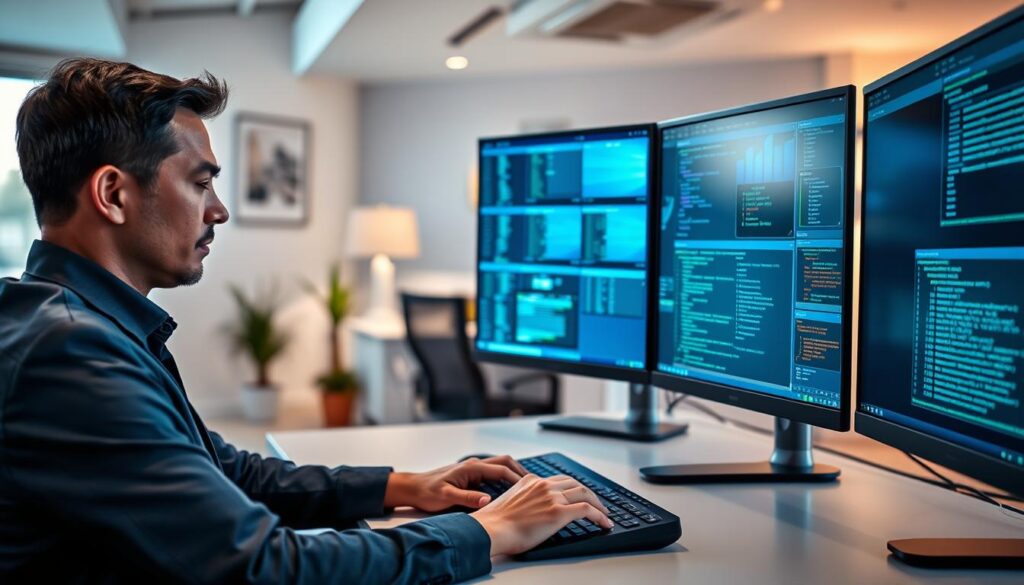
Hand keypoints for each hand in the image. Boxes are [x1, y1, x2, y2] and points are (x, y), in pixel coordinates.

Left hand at [384, 455, 527, 511]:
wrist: (413, 488)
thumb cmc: (427, 492)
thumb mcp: (446, 497)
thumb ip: (467, 498)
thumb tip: (487, 500)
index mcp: (471, 468)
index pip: (501, 470)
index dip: (517, 480)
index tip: (529, 490)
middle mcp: (474, 465)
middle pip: (505, 462)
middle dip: (520, 471)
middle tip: (534, 484)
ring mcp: (473, 468)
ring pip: (499, 466)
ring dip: (513, 473)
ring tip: (526, 487)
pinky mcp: (470, 475)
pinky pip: (493, 473)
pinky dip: (504, 478)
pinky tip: (508, 490)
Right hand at [469, 474, 611, 556]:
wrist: (490, 529)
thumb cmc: (494, 523)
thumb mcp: (510, 502)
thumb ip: (524, 500)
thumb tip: (531, 512)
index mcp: (530, 481)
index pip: (559, 480)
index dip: (572, 488)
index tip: (579, 495)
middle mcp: (543, 485)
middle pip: (575, 484)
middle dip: (588, 493)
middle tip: (596, 504)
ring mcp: (552, 497)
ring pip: (584, 494)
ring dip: (598, 504)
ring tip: (604, 514)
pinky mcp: (559, 512)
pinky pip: (587, 510)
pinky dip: (599, 516)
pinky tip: (605, 523)